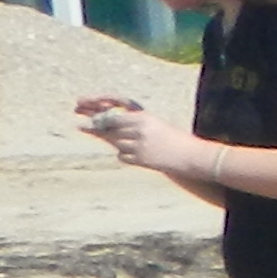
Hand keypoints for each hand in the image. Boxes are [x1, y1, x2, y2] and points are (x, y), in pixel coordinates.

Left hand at [77, 100, 201, 173]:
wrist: (193, 157)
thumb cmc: (177, 140)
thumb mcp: (157, 125)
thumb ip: (136, 124)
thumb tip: (112, 125)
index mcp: (144, 118)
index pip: (114, 117)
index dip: (100, 118)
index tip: (90, 117)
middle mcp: (139, 130)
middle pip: (112, 130)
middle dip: (99, 129)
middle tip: (83, 126)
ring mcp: (139, 145)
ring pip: (117, 144)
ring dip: (121, 145)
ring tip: (135, 147)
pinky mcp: (141, 160)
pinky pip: (123, 157)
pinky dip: (126, 156)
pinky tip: (139, 157)